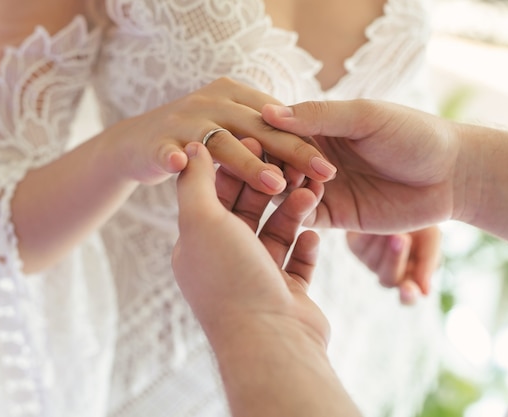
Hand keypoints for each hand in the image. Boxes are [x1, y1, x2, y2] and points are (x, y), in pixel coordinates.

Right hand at [111, 77, 336, 194]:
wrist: (136, 142)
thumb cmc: (194, 135)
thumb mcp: (233, 124)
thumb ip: (264, 130)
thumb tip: (308, 142)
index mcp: (237, 97)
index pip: (277, 120)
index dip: (302, 143)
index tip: (329, 168)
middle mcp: (214, 103)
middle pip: (258, 130)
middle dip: (290, 152)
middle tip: (319, 175)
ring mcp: (185, 122)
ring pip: (222, 143)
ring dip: (248, 163)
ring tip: (275, 184)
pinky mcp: (158, 143)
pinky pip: (167, 150)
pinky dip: (173, 155)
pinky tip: (181, 163)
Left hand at [172, 140, 327, 347]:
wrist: (270, 341)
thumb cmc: (231, 278)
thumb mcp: (202, 221)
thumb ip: (197, 182)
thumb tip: (194, 147)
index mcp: (198, 245)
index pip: (215, 195)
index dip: (235, 167)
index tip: (257, 143)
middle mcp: (225, 262)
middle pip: (247, 212)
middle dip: (269, 186)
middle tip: (291, 162)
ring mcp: (257, 279)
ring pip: (276, 233)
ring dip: (293, 212)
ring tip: (311, 193)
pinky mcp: (287, 295)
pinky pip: (297, 261)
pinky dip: (305, 245)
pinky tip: (314, 233)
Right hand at [263, 100, 458, 231]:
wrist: (452, 175)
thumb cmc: (413, 134)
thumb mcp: (366, 117)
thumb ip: (320, 115)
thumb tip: (268, 112)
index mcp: (320, 127)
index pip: (278, 130)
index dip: (265, 135)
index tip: (253, 138)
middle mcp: (315, 157)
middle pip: (276, 162)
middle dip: (269, 164)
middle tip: (270, 167)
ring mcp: (323, 187)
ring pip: (284, 190)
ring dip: (280, 187)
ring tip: (285, 184)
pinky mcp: (334, 216)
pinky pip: (304, 216)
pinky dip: (297, 210)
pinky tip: (304, 202)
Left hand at [346, 226, 440, 304]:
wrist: (398, 197)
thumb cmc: (420, 220)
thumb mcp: (431, 237)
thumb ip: (429, 262)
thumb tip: (425, 294)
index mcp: (411, 275)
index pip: (408, 297)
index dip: (408, 296)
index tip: (409, 290)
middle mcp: (388, 271)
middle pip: (388, 279)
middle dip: (394, 259)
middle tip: (400, 238)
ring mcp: (369, 261)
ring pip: (373, 263)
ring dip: (383, 243)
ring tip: (393, 223)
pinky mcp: (354, 246)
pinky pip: (360, 247)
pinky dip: (370, 235)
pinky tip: (377, 223)